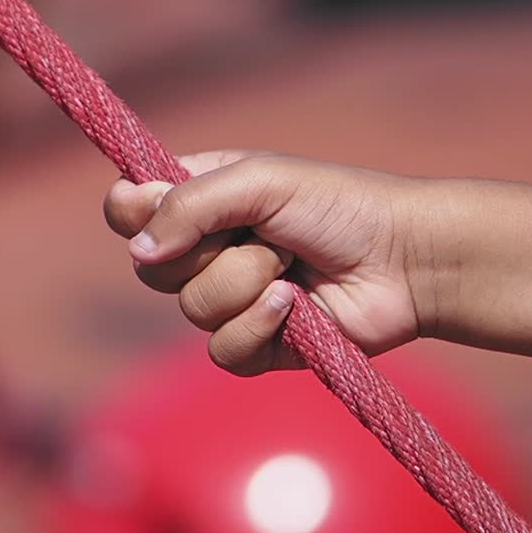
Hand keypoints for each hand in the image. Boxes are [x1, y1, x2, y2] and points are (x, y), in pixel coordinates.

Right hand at [103, 150, 426, 375]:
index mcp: (199, 198)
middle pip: (151, 268)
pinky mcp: (255, 344)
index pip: (127, 208)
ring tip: (290, 268)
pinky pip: (223, 351)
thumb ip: (190, 206)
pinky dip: (258, 326)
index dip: (132, 212)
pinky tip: (295, 307)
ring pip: (192, 310)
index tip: (152, 204)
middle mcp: (206, 249)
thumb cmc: (338, 205)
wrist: (404, 260)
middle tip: (261, 234)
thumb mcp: (260, 181)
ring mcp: (229, 299)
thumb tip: (138, 250)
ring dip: (246, 284)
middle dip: (207, 252)